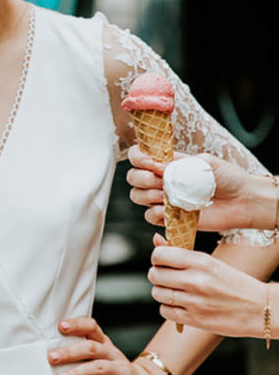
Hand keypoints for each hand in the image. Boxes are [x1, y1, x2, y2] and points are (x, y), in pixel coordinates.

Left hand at [48, 318, 172, 374]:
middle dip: (69, 352)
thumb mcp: (102, 360)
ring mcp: (124, 370)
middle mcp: (113, 355)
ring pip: (99, 368)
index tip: (60, 327)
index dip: (76, 325)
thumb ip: (82, 356)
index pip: (92, 328)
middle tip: (51, 358)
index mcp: (105, 345)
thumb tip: (49, 355)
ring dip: (78, 373)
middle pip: (91, 348)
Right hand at [126, 147, 263, 231]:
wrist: (241, 201)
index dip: (138, 158)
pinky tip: (173, 209)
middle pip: (133, 178)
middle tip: (163, 180)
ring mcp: (163, 199)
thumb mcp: (204, 162)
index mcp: (167, 163)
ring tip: (169, 194)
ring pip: (137, 196)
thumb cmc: (226, 178)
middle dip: (143, 178)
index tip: (150, 162)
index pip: (139, 156)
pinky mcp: (168, 218)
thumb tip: (158, 168)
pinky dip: (157, 212)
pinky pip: (150, 216)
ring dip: (150, 195)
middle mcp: (161, 180)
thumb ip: (179, 163)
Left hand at [149, 236, 267, 335]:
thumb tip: (156, 239)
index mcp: (201, 261)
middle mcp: (195, 280)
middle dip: (158, 275)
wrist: (258, 308)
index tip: (164, 261)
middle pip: (154, 274)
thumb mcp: (210, 262)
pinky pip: (164, 311)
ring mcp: (193, 301)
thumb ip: (181, 252)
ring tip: (177, 292)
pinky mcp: (193, 319)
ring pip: (157, 293)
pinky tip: (181, 305)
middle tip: (169, 278)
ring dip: (162, 293)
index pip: (160, 254)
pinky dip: (168, 308)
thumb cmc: (233, 283)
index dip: (157, 257)